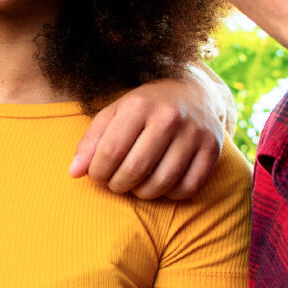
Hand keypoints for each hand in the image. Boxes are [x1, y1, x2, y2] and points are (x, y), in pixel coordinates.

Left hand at [70, 75, 227, 198]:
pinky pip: (187, 188)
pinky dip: (170, 194)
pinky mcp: (212, 150)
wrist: (193, 92)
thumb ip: (91, 142)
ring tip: (136, 184)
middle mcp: (169, 117)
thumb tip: (74, 173)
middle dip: (117, 185)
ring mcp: (194, 134)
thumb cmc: (145, 107)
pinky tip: (162, 184)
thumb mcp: (114, 114)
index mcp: (139, 105)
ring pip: (161, 184)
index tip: (97, 175)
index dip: (97, 173)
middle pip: (134, 171)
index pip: (110, 153)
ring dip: (142, 193)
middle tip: (115, 183)